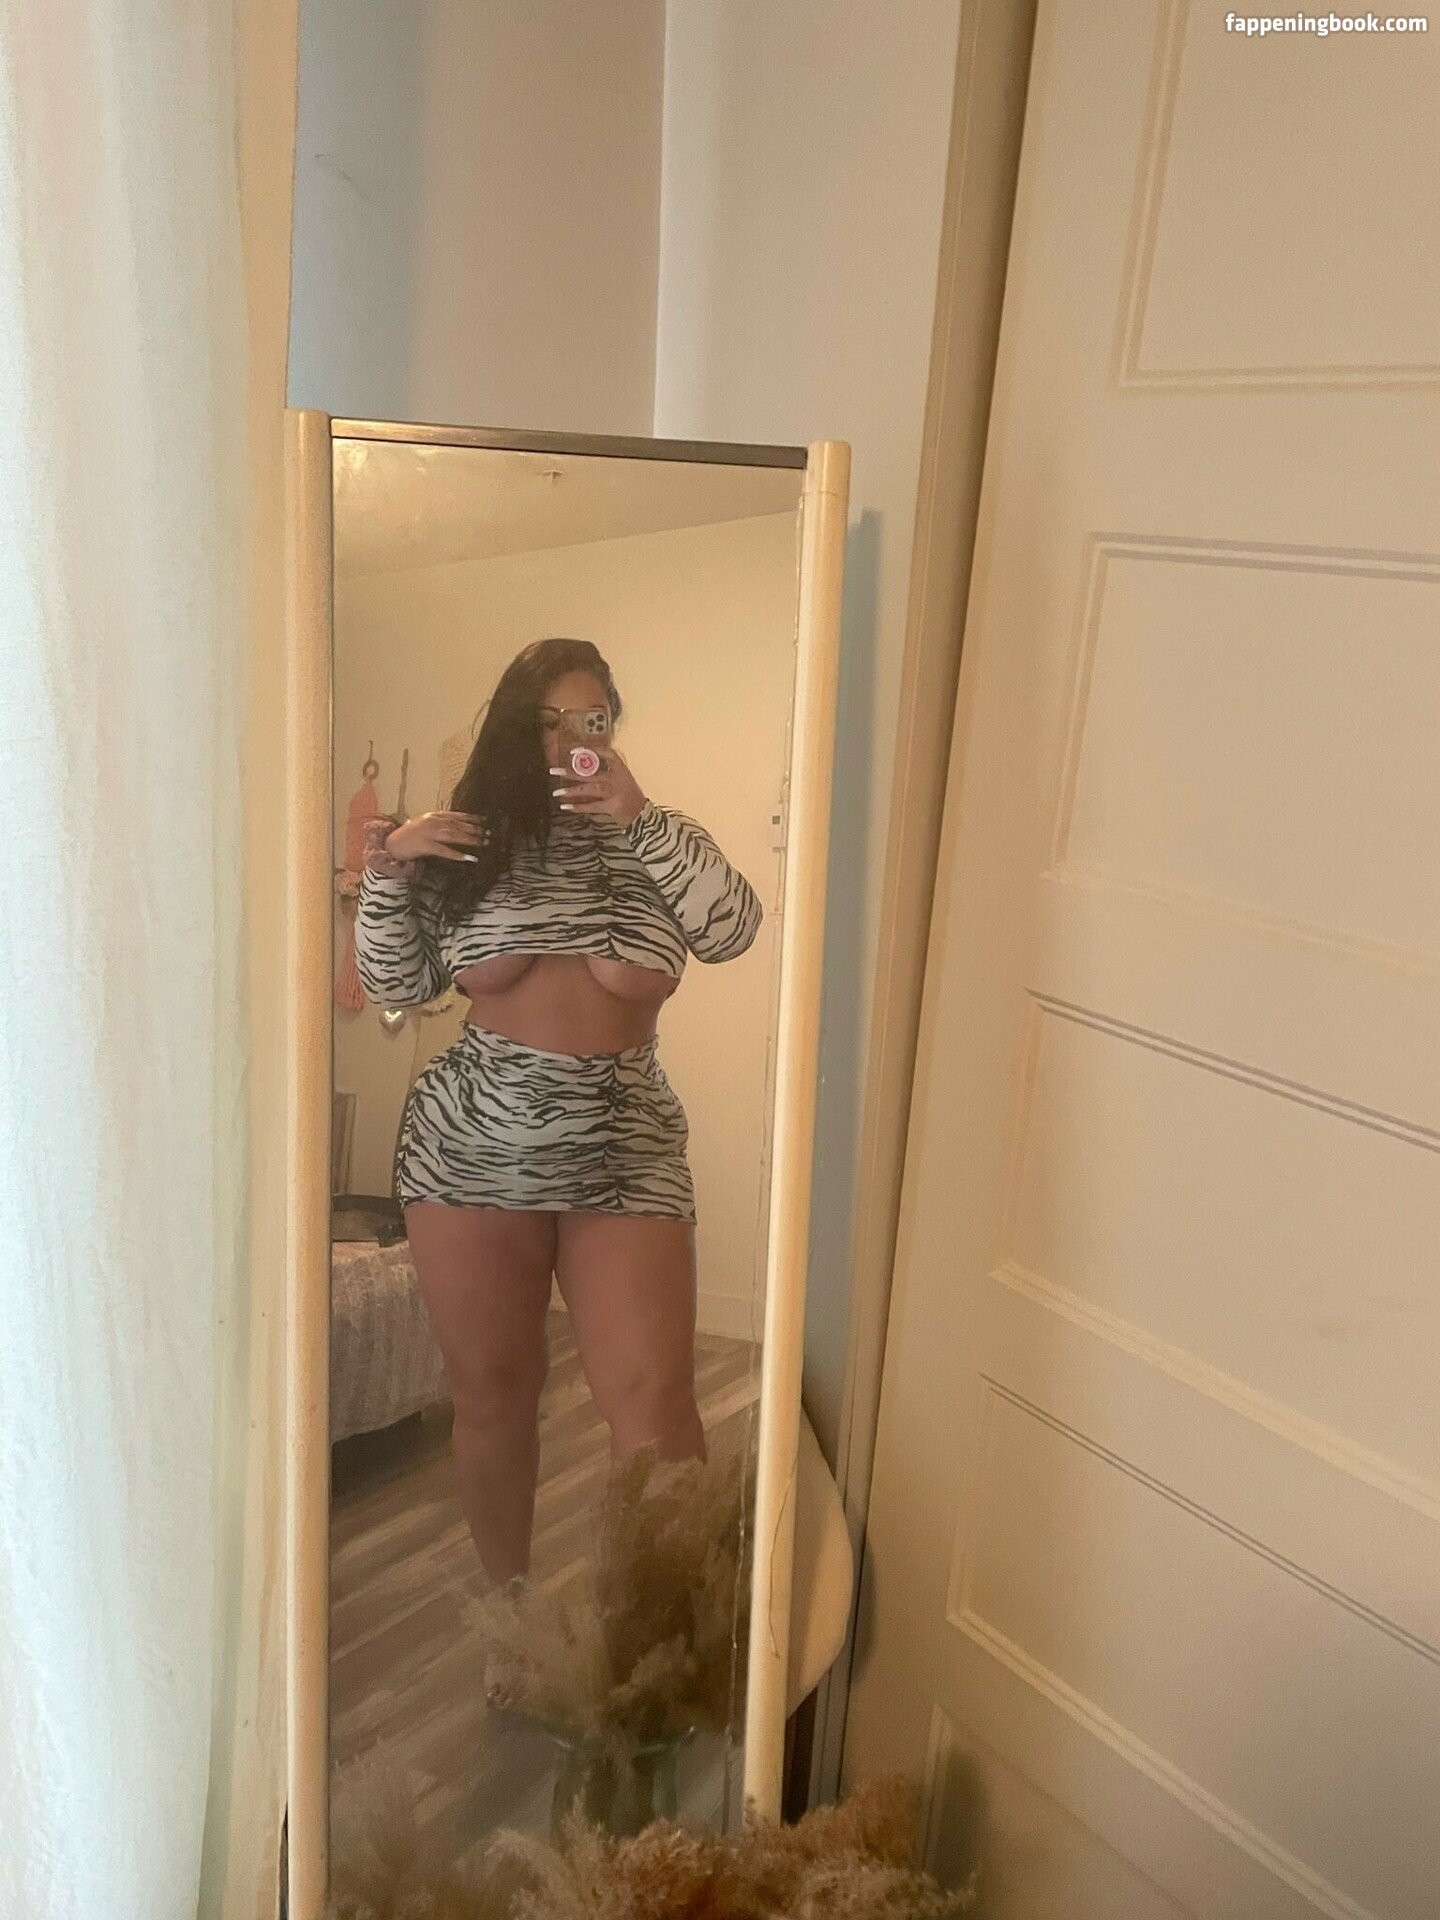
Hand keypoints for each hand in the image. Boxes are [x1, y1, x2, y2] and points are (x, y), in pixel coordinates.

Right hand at [365, 810, 484, 872]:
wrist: (391, 844)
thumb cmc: (409, 836)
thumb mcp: (425, 824)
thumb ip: (440, 823)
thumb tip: (459, 826)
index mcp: (433, 815)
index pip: (456, 815)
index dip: (472, 818)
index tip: (485, 821)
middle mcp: (432, 822)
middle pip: (458, 825)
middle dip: (475, 829)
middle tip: (489, 833)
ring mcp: (428, 833)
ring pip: (454, 835)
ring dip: (470, 839)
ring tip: (483, 843)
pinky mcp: (425, 846)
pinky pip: (444, 850)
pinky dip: (457, 854)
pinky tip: (468, 858)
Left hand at [549, 749, 647, 827]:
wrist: (642, 813)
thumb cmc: (629, 794)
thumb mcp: (622, 778)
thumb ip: (606, 771)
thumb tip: (580, 767)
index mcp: (621, 768)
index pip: (607, 753)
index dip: (590, 750)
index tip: (573, 751)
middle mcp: (617, 778)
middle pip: (591, 773)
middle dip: (571, 771)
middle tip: (554, 770)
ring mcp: (615, 792)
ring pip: (589, 789)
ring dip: (572, 791)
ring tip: (556, 792)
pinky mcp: (612, 806)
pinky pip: (592, 806)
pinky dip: (578, 807)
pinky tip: (566, 807)